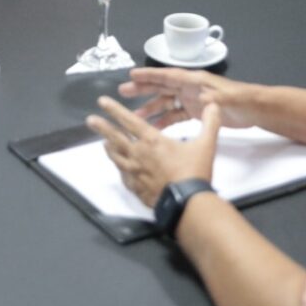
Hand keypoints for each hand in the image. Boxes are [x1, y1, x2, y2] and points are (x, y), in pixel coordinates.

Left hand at [86, 98, 221, 206]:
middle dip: (101, 126)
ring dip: (109, 147)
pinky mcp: (135, 187)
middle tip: (90, 120)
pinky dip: (119, 168)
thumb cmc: (194, 172)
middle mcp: (138, 154)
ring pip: (115, 156)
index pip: (128, 120)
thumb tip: (214, 105)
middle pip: (114, 137)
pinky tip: (120, 168)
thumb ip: (210, 123)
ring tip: (104, 143)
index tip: (102, 102)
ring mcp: (134, 172)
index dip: (114, 109)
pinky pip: (123, 175)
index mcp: (152, 140)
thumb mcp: (206, 145)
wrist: (187, 204)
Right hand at [121, 68, 258, 129]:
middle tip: (123, 91)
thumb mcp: (228, 99)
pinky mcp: (195, 112)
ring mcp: (191, 100)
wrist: (254, 111)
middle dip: (143, 89)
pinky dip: (164, 120)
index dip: (150, 75)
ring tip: (135, 115)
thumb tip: (202, 98)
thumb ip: (214, 98)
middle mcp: (189, 88)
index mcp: (195, 81)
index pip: (168, 76)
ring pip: (166, 102)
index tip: (132, 75)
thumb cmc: (241, 101)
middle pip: (162, 87)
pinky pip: (175, 115)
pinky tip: (154, 128)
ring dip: (151, 108)